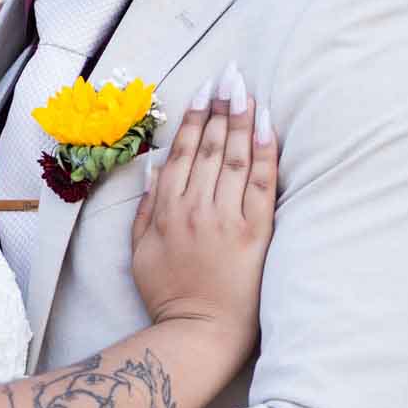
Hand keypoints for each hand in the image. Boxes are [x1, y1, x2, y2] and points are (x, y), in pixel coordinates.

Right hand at [131, 65, 278, 354]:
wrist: (199, 332)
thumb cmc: (169, 294)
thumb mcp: (140, 250)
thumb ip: (146, 208)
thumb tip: (155, 169)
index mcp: (167, 210)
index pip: (184, 153)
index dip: (195, 119)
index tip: (204, 91)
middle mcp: (196, 207)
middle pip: (211, 147)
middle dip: (221, 107)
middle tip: (230, 75)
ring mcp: (227, 219)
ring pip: (236, 158)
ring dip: (242, 120)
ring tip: (247, 90)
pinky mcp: (255, 233)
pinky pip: (262, 184)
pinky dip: (265, 152)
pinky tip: (267, 126)